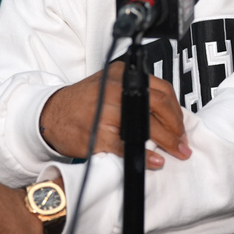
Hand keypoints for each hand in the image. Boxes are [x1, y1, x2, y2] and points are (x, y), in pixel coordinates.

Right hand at [39, 61, 190, 168]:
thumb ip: (136, 94)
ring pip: (146, 125)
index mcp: (122, 75)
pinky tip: (154, 159)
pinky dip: (144, 155)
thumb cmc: (83, 102)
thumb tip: (167, 115)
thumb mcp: (110, 85)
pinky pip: (127, 146)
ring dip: (166, 142)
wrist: (52, 114)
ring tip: (174, 152)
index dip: (176, 111)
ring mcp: (106, 110)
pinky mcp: (97, 133)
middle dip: (176, 128)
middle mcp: (115, 89)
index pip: (161, 89)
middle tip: (182, 142)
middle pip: (158, 106)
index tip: (181, 126)